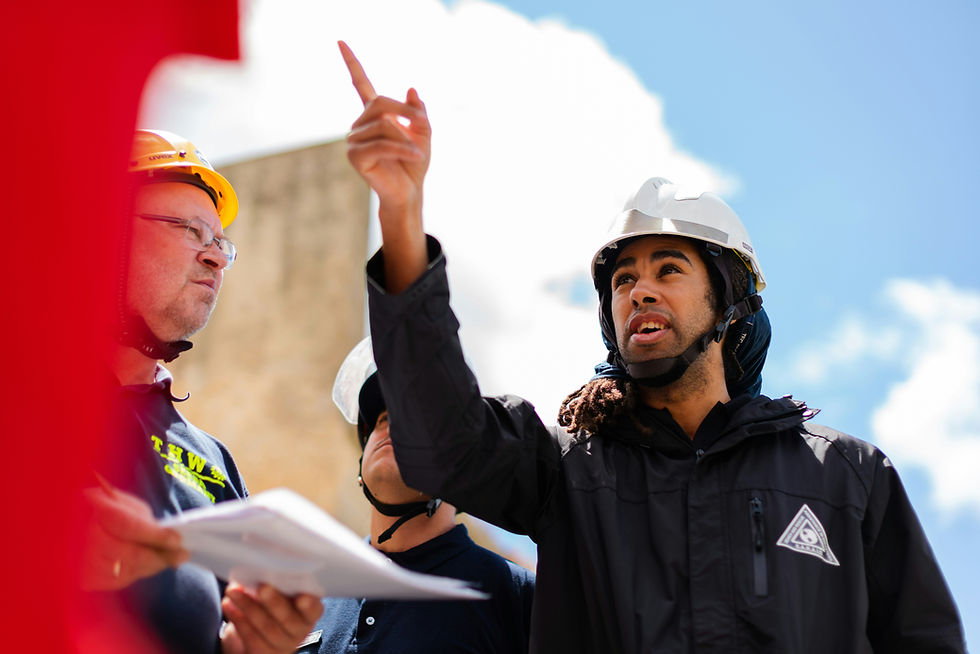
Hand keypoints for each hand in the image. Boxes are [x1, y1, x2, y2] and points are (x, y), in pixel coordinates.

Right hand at [80, 476, 188, 590]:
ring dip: (150, 566)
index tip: (177, 541)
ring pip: (125, 571)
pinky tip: (141, 565)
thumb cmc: (113, 514)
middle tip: (181, 555)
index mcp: (96, 508)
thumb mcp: (131, 509)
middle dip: (158, 556)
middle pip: (128, 554)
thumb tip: (173, 543)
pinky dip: (134, 574)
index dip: (154, 535)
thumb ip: (149, 524)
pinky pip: (116, 582)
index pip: (127, 526)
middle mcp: (83, 535)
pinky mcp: (83, 578)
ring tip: (164, 559)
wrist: (82, 528)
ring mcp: (80, 560)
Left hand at [220, 582, 322, 653]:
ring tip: (233, 590)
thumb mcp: (281, 590)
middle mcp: (299, 630)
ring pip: (266, 627)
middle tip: (262, 586)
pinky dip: (238, 619)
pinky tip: (228, 605)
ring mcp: (282, 644)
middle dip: (273, 601)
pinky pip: (250, 637)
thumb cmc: (274, 601)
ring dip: (247, 606)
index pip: (314, 609)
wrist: (261, 631)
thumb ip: (278, 579)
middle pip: (287, 618)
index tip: (302, 596)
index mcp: (310, 611)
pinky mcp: (263, 653)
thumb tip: (263, 560)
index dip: (309, 604)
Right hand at [339, 40, 431, 292]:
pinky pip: (382, 143)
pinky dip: (403, 148)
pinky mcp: (356, 157)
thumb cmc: (414, 165)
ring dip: (406, 136)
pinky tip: (414, 155)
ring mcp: (354, 141)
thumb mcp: (423, 134)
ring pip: (383, 124)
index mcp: (374, 116)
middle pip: (380, 103)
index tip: (340, 42)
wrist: (409, 193)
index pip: (359, 84)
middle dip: (405, 112)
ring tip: (418, 152)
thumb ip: (418, 112)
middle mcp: (359, 126)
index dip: (351, 63)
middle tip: (422, 126)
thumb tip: (411, 90)